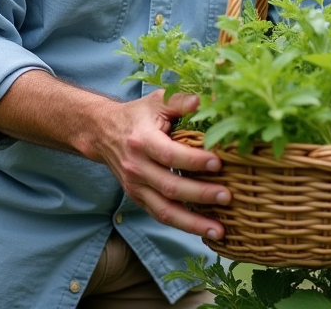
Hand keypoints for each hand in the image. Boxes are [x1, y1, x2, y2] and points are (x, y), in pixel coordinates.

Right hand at [90, 90, 231, 240]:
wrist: (103, 133)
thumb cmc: (138, 115)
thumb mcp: (157, 101)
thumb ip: (181, 101)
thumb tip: (208, 100)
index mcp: (142, 140)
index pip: (169, 154)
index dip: (194, 160)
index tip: (219, 163)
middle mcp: (136, 167)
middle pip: (169, 187)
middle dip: (200, 194)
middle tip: (228, 197)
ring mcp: (135, 186)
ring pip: (164, 210)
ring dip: (193, 223)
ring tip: (220, 230)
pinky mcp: (138, 198)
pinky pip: (161, 216)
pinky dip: (183, 225)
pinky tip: (204, 230)